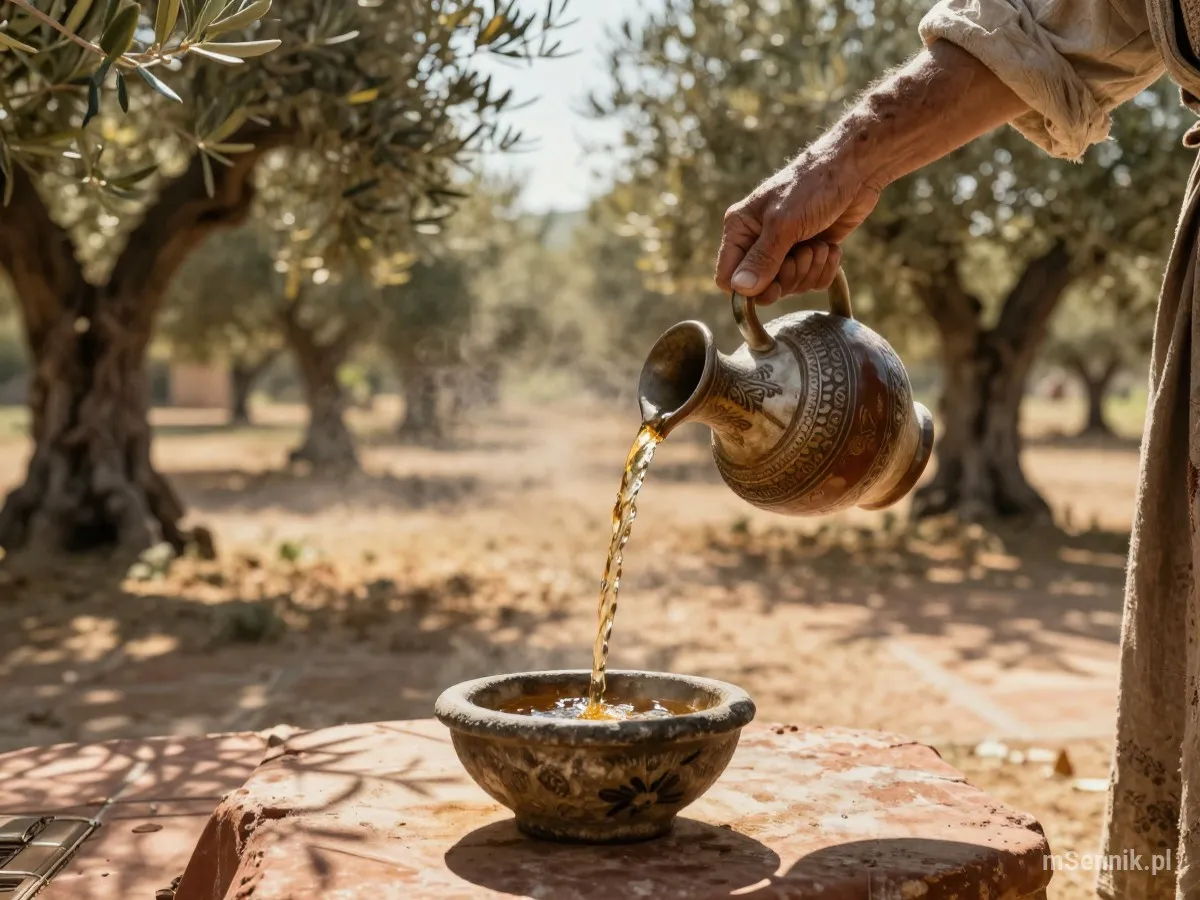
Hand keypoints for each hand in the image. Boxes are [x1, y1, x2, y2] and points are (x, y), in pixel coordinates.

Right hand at [715, 150, 881, 304]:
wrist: (855, 169)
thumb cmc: (814, 186)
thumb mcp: (785, 223)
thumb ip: (762, 259)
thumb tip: (741, 289)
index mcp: (741, 229)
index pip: (728, 278)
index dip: (749, 290)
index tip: (774, 287)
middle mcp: (758, 241)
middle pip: (762, 288)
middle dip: (789, 277)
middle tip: (805, 253)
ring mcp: (785, 249)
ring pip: (790, 286)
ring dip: (810, 270)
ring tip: (820, 245)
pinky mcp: (809, 253)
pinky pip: (811, 281)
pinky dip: (824, 269)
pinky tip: (830, 248)